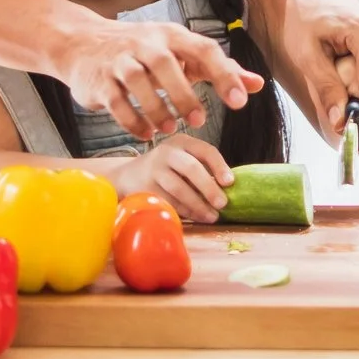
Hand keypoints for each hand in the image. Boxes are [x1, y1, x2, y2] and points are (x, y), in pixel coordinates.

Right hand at [57, 17, 260, 139]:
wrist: (85, 44)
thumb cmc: (145, 52)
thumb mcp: (182, 53)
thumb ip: (219, 69)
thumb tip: (258, 84)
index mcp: (172, 35)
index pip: (202, 48)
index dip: (223, 74)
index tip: (239, 101)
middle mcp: (145, 43)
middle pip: (165, 64)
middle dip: (184, 94)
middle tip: (199, 121)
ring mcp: (119, 60)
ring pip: (138, 81)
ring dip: (157, 109)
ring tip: (171, 128)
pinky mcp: (99, 81)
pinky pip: (115, 101)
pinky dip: (132, 121)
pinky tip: (147, 134)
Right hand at [118, 134, 233, 224]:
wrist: (128, 176)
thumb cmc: (166, 169)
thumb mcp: (182, 159)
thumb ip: (201, 168)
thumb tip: (228, 189)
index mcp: (182, 142)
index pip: (205, 150)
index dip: (219, 166)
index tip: (230, 183)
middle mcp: (167, 152)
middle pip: (191, 168)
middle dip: (209, 187)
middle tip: (223, 204)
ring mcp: (154, 170)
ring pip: (179, 188)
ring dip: (198, 205)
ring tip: (212, 216)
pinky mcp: (145, 188)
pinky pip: (168, 202)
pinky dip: (184, 212)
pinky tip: (195, 217)